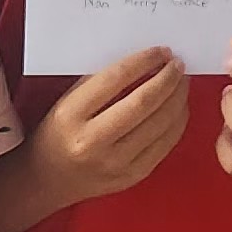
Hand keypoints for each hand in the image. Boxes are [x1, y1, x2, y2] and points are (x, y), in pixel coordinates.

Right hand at [29, 45, 189, 210]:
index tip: (161, 51)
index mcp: (71, 116)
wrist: (49, 180)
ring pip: (160, 124)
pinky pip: (165, 145)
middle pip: (143, 103)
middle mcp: (93, 142)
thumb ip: (101, 82)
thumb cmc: (58, 134)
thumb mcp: (67, 102)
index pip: (115, 79)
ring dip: (177, 98)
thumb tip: (144, 62)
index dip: (144, 61)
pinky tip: (179, 107)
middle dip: (167, 79)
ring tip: (182, 82)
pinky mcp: (132, 176)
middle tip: (178, 64)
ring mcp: (115, 164)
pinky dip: (177, 122)